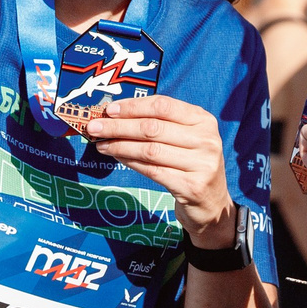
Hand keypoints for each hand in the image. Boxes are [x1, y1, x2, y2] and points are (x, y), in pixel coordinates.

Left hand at [82, 93, 237, 245]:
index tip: (110, 110)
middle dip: (119, 126)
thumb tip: (116, 114)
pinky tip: (117, 157)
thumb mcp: (185, 137)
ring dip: (120, 146)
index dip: (133, 107)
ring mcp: (201, 164)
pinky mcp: (192, 186)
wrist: (211, 202)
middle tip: (95, 127)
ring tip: (102, 145)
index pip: (163, 106)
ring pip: (150, 150)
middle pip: (153, 128)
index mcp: (203, 120)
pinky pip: (153, 171)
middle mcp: (206, 140)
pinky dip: (131, 162)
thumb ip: (160, 123)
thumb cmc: (190, 163)